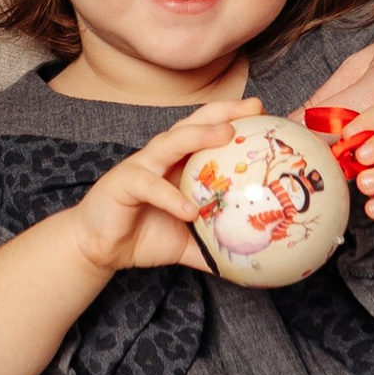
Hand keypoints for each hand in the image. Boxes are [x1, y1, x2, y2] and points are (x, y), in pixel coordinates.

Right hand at [68, 101, 261, 278]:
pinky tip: (190, 210)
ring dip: (200, 135)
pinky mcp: (124, 182)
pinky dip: (171, 197)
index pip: (212, 132)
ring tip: (226, 135)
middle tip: (255, 108)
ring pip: (172, 142)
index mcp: (182, 162)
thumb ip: (217, 247)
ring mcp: (143, 165)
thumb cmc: (145, 234)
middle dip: (226, 111)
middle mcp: (164, 156)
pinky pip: (150, 186)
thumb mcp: (190, 242)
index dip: (240, 121)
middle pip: (196, 123)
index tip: (272, 116)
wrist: (100, 247)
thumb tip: (255, 265)